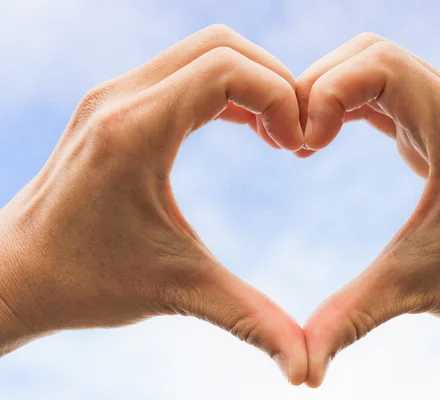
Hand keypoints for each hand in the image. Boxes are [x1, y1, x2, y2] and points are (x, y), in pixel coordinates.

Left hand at [0, 24, 307, 383]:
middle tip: (295, 136)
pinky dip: (226, 89)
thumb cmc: (89, 283)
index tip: (299, 146)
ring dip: (251, 82)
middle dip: (275, 82)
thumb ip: (252, 322)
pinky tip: (246, 127)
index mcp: (136, 130)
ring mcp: (115, 94)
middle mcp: (121, 97)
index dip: (281, 97)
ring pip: (203, 50)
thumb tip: (307, 374)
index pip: (227, 69)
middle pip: (222, 45)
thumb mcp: (179, 292)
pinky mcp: (116, 103)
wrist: (16, 275)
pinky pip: (184, 71)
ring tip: (276, 134)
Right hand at [297, 33, 439, 386]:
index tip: (301, 144)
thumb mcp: (417, 291)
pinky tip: (326, 140)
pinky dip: (350, 104)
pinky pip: (389, 90)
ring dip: (332, 92)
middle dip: (318, 86)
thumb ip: (352, 318)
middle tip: (290, 139)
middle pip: (372, 52)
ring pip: (378, 64)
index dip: (325, 91)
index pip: (380, 64)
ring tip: (303, 141)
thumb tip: (301, 372)